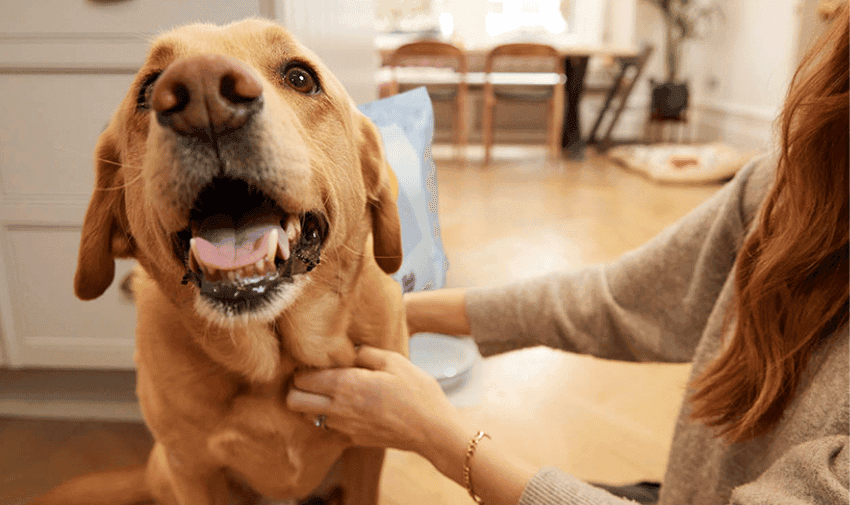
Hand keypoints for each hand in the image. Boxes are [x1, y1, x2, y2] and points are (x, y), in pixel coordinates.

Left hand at [286, 345, 465, 455]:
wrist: (433, 430)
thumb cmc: (417, 392)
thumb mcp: (394, 361)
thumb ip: (365, 353)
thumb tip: (350, 351)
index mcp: (346, 385)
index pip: (301, 379)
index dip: (302, 369)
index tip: (315, 362)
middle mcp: (338, 409)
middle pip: (294, 402)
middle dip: (296, 388)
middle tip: (313, 378)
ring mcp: (344, 427)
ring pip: (308, 417)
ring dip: (312, 403)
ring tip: (330, 392)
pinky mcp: (353, 439)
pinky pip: (329, 427)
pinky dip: (330, 417)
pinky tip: (348, 407)